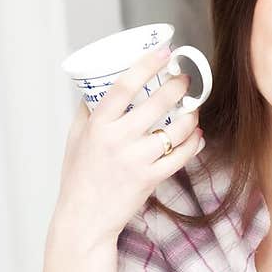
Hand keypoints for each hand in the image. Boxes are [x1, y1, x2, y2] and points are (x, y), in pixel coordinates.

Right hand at [52, 45, 204, 248]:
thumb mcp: (75, 139)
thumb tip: (96, 87)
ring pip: (176, 129)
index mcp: (97, 125)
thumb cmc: (78, 177)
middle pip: (157, 102)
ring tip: (193, 108)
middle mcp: (117, 139)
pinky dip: (194, 143)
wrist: (84, 219)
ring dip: (191, 114)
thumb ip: (87, 112)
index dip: (147, 65)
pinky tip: (197, 135)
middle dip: (178, 85)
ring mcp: (136, 159)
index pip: (124, 85)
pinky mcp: (150, 178)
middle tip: (184, 80)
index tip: (164, 52)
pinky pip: (181, 155)